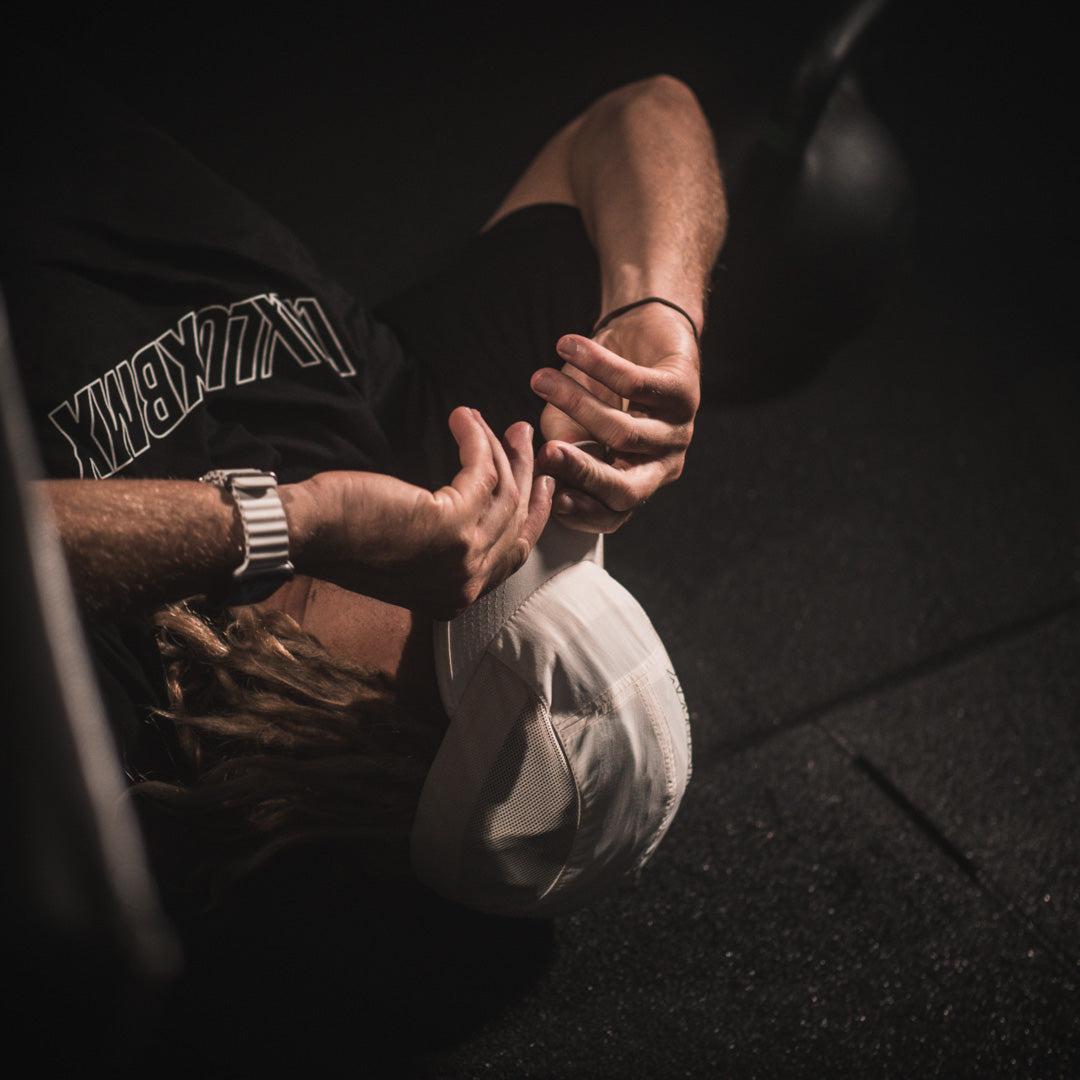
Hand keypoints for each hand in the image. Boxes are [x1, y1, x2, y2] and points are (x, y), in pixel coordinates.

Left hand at [286, 407, 553, 618]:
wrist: (310, 537)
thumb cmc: (344, 539)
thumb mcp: (408, 556)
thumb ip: (446, 547)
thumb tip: (476, 503)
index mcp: (456, 598)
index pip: (515, 555)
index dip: (533, 514)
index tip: (539, 482)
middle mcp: (467, 584)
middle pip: (517, 520)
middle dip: (525, 473)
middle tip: (523, 437)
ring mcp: (463, 557)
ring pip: (505, 493)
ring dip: (500, 449)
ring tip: (492, 421)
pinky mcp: (452, 525)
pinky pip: (482, 471)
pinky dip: (476, 439)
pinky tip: (463, 419)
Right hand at [530, 302, 700, 532]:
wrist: (642, 330)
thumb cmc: (599, 384)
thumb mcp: (571, 422)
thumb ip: (560, 447)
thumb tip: (543, 469)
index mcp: (635, 480)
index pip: (613, 515)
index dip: (581, 513)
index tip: (548, 498)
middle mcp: (661, 464)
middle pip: (627, 490)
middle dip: (583, 474)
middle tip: (547, 452)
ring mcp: (677, 431)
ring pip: (624, 433)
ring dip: (576, 403)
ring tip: (541, 379)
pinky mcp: (685, 392)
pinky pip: (635, 386)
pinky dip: (596, 365)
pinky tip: (566, 348)